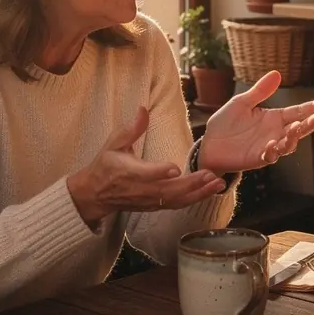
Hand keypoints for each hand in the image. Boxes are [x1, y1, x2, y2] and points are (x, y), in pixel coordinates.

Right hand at [67, 107, 224, 226]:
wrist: (95, 194)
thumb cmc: (106, 165)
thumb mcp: (113, 143)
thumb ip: (131, 128)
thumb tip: (143, 108)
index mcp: (128, 172)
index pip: (145, 174)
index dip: (159, 172)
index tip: (174, 169)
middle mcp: (140, 189)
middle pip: (168, 190)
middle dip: (191, 184)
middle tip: (210, 174)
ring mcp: (149, 200)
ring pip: (176, 200)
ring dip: (199, 193)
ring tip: (218, 183)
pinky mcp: (155, 206)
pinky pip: (177, 205)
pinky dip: (195, 199)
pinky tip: (210, 190)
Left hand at [199, 70, 313, 174]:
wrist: (209, 144)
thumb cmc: (226, 124)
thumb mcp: (242, 103)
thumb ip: (260, 91)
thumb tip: (277, 74)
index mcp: (275, 118)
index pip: (299, 111)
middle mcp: (276, 133)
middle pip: (299, 128)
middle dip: (311, 123)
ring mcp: (269, 146)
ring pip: (288, 143)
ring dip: (294, 137)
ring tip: (297, 127)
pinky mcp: (258, 158)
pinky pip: (270, 156)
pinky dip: (273, 151)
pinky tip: (273, 145)